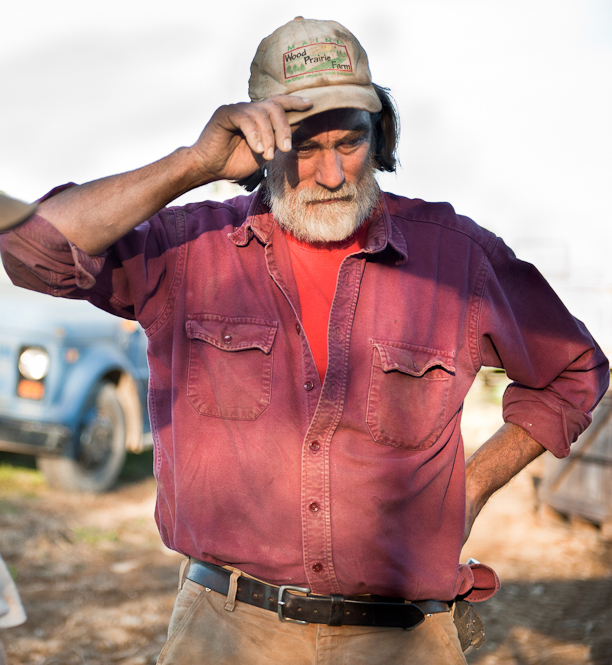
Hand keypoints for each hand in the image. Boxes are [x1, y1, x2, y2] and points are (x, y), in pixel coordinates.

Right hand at [189, 95, 312, 183]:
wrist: (210, 168)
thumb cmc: (235, 162)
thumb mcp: (265, 152)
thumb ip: (278, 139)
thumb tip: (298, 125)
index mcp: (258, 116)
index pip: (279, 103)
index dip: (294, 102)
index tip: (310, 105)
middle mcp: (249, 109)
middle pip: (274, 107)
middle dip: (283, 128)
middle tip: (286, 148)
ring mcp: (237, 109)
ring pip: (261, 114)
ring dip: (269, 137)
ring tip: (268, 155)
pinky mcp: (225, 113)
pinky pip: (245, 119)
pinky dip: (255, 134)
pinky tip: (258, 149)